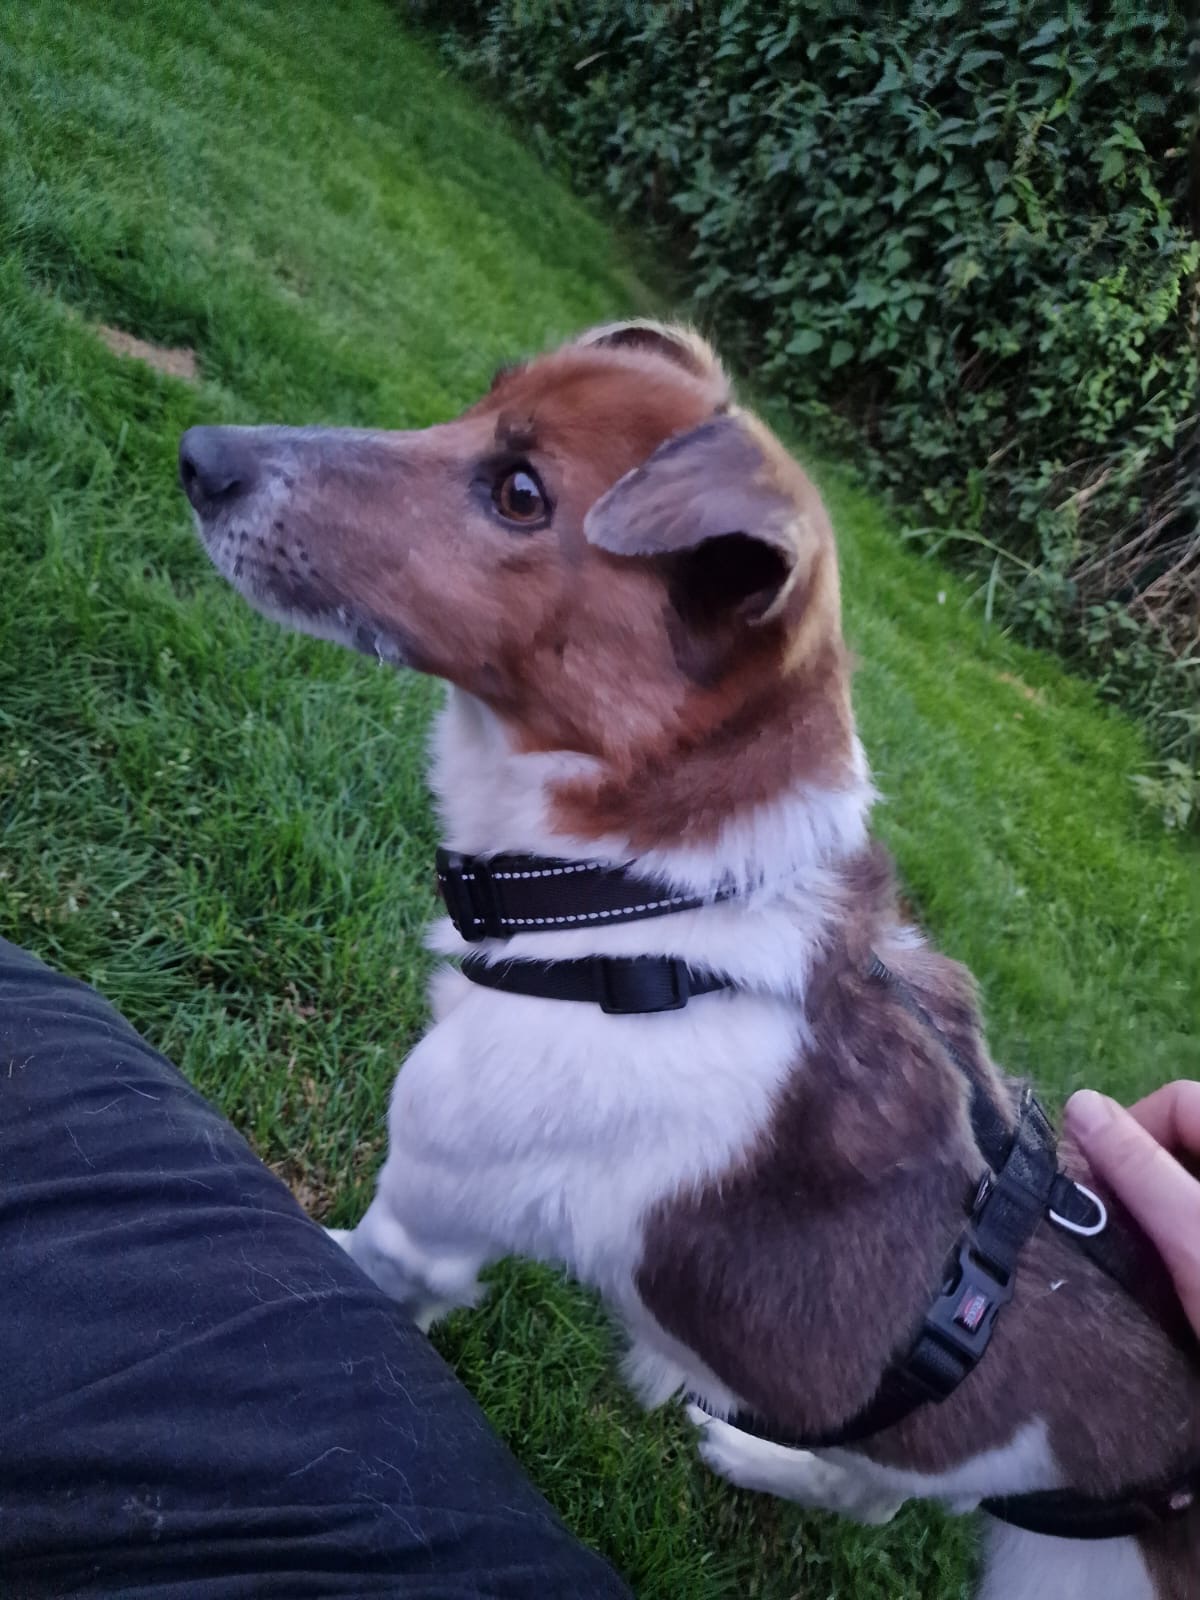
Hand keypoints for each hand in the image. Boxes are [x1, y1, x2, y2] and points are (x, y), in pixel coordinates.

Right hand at [1065, 1082, 1199, 1333]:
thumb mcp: (1193, 1238)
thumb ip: (1138, 1167)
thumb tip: (1079, 1103)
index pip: (1181, 1100)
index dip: (1130, 1131)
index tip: (1100, 1191)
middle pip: (1192, 1138)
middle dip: (1146, 1171)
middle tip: (1120, 1227)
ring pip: (1196, 1183)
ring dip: (1166, 1206)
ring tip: (1151, 1257)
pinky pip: (1198, 1220)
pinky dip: (1188, 1234)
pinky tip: (1184, 1277)